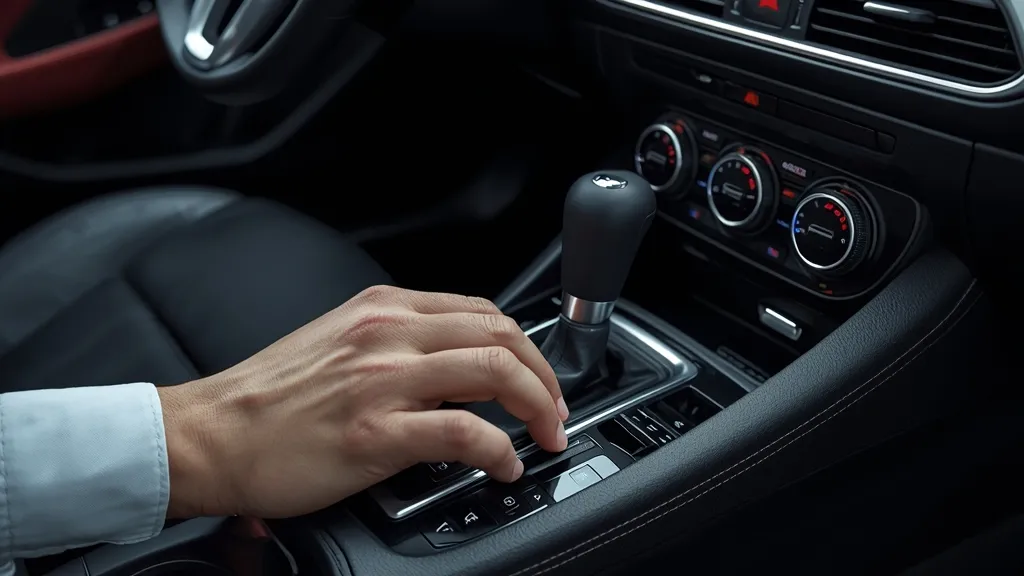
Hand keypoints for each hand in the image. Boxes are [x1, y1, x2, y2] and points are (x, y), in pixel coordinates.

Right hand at [158, 285, 567, 518]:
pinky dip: (501, 450)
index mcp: (382, 309)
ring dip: (537, 407)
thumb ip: (395, 344)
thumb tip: (451, 367)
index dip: (524, 346)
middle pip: (501, 335)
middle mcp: (389, 334)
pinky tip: (504, 465)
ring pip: (495, 373)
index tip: (537, 375)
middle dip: (544, 375)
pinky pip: (466, 433)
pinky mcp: (377, 432)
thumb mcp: (339, 342)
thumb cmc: (268, 397)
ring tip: (545, 435)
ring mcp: (384, 380)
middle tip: (555, 409)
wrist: (210, 434)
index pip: (481, 311)